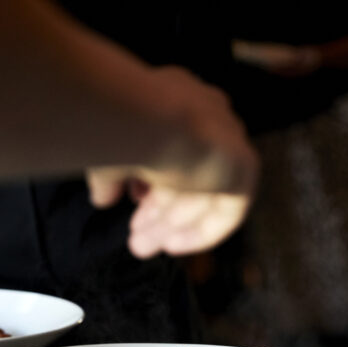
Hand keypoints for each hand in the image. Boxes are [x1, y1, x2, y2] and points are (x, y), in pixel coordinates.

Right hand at [86, 67, 258, 258]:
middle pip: (185, 173)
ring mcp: (228, 139)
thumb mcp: (106, 155)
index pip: (167, 145)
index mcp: (175, 98)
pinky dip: (203, 230)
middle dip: (158, 210)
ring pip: (201, 193)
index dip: (147, 178)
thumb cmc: (115, 128)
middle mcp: (205, 115)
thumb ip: (108, 177)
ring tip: (142, 248)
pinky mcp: (244, 168)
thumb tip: (102, 198)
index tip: (128, 201)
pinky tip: (173, 246)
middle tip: (135, 237)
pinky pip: (228, 209)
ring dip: (171, 224)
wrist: (144, 117)